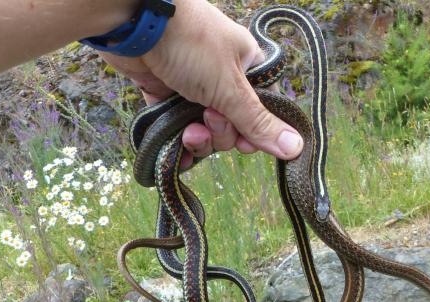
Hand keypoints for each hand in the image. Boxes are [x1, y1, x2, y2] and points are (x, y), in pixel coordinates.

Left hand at [100, 0, 303, 166]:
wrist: (133, 21)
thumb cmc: (190, 42)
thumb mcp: (231, 88)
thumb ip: (259, 122)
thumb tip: (296, 148)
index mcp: (246, 67)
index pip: (261, 111)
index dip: (254, 132)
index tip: (244, 140)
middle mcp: (221, 77)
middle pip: (233, 125)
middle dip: (221, 133)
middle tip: (208, 117)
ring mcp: (192, 86)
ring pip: (205, 129)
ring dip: (199, 139)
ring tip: (187, 131)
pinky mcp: (164, 94)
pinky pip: (177, 128)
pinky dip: (178, 143)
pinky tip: (177, 152)